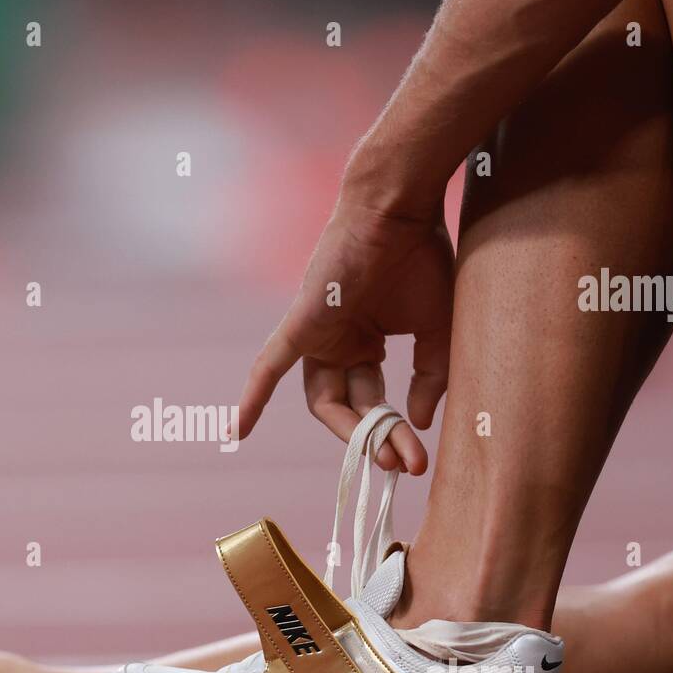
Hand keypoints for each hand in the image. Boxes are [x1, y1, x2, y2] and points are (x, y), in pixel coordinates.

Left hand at [237, 199, 454, 471]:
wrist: (401, 207)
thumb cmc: (421, 257)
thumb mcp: (436, 330)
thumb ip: (429, 377)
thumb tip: (417, 422)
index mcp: (364, 343)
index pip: (374, 401)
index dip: (392, 432)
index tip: (416, 459)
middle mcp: (336, 343)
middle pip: (349, 407)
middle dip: (377, 439)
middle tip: (405, 465)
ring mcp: (315, 335)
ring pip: (323, 399)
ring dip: (350, 431)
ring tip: (383, 456)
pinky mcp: (301, 323)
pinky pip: (270, 365)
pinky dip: (255, 396)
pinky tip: (237, 432)